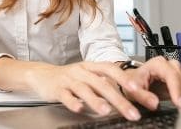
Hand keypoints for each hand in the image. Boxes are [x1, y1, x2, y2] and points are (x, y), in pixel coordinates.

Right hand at [23, 61, 143, 120]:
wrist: (41, 74)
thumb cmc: (69, 77)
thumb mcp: (88, 76)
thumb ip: (106, 84)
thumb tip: (130, 92)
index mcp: (91, 67)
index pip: (111, 69)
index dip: (125, 79)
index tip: (139, 90)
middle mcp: (81, 71)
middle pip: (102, 84)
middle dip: (119, 99)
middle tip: (133, 113)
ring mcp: (69, 80)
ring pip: (84, 89)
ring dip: (96, 100)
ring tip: (107, 111)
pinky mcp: (57, 89)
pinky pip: (65, 96)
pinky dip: (73, 102)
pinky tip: (79, 109)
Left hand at [119, 56, 180, 110]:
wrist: (132, 82)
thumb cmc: (132, 82)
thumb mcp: (133, 88)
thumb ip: (143, 95)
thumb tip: (155, 103)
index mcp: (158, 64)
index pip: (171, 74)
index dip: (176, 89)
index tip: (178, 102)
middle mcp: (169, 65)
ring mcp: (176, 72)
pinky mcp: (180, 80)